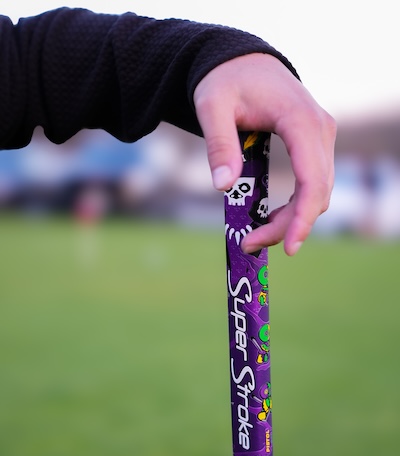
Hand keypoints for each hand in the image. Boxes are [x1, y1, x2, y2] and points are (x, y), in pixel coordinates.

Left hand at [193, 53, 335, 255]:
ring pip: (317, 192)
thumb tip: (223, 185)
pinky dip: (295, 207)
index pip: (312, 180)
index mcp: (301, 121)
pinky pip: (312, 184)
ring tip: (253, 236)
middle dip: (288, 226)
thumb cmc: (226, 81)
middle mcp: (320, 130)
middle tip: (248, 244)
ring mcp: (320, 137)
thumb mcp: (212, 107)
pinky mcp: (313, 144)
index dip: (302, 218)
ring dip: (291, 220)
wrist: (241, 61)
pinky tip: (270, 218)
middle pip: (316, 193)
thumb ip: (219, 144)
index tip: (288, 248)